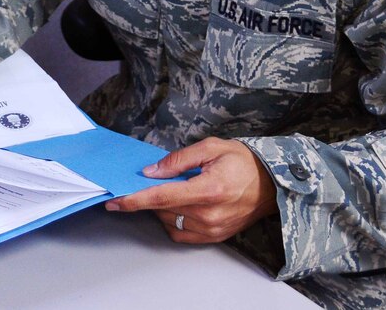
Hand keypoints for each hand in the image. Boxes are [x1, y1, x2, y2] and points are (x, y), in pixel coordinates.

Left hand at [105, 138, 277, 243]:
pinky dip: (172, 220)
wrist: (271, 184)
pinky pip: (181, 234)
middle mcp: (210, 214)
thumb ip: (178, 159)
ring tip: (172, 189)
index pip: (162, 197)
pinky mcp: (214, 237)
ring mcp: (212, 229)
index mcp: (209, 189)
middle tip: (148, 181)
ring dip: (161, 208)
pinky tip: (178, 205)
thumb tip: (151, 172)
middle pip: (163, 210)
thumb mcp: (211, 147)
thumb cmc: (242, 162)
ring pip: (169, 222)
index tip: (115, 201)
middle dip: (148, 196)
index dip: (134, 199)